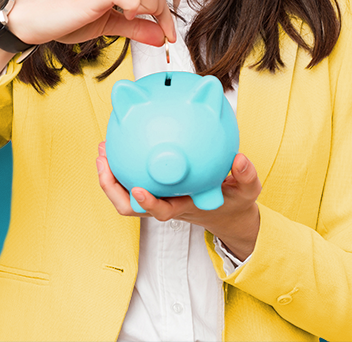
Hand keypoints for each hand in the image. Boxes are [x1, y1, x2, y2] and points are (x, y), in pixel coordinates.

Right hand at [7, 0, 176, 47]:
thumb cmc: (62, 18)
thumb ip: (135, 28)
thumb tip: (161, 38)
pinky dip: (133, 6)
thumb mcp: (108, 25)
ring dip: (151, 6)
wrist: (29, 17)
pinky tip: (123, 16)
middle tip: (151, 28)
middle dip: (162, 9)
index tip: (168, 34)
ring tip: (132, 19)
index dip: (167, 12)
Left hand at [96, 142, 261, 260]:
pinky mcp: (157, 187)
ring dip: (110, 174)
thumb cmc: (234, 202)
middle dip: (112, 187)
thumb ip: (246, 177)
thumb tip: (240, 158)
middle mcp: (167, 204)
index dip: (148, 203)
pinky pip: (134, 177)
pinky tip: (123, 139)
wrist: (228, 212)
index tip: (138, 190)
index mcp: (185, 207)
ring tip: (103, 148)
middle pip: (130, 206)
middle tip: (104, 160)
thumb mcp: (248, 192)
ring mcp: (159, 196)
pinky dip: (123, 163)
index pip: (163, 211)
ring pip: (125, 193)